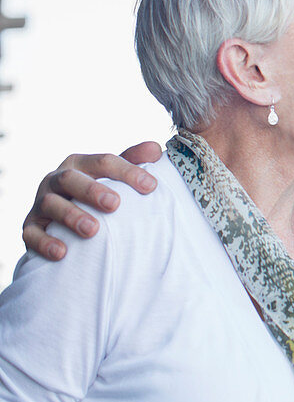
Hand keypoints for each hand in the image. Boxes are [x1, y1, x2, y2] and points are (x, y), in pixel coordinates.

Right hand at [22, 142, 162, 260]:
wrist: (60, 219)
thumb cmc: (95, 192)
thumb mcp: (112, 175)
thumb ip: (133, 161)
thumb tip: (156, 149)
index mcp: (80, 165)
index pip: (103, 162)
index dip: (127, 172)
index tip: (150, 186)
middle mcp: (56, 180)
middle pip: (70, 179)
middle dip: (92, 191)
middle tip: (114, 205)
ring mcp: (40, 203)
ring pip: (49, 204)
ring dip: (70, 216)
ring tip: (92, 230)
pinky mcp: (30, 227)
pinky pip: (31, 233)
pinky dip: (44, 242)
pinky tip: (62, 252)